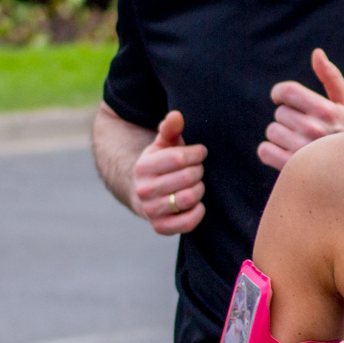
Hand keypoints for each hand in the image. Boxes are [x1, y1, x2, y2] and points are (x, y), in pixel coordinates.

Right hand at [132, 111, 206, 234]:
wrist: (144, 194)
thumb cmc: (160, 164)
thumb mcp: (162, 144)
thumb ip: (169, 129)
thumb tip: (176, 115)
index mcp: (143, 166)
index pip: (179, 158)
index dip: (196, 153)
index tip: (200, 153)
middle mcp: (143, 189)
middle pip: (187, 177)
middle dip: (199, 171)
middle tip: (198, 170)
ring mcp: (150, 210)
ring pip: (189, 198)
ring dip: (200, 189)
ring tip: (197, 184)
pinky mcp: (160, 227)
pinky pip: (187, 222)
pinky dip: (198, 212)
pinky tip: (197, 203)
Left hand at [258, 48, 343, 169]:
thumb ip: (331, 77)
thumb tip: (317, 53)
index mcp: (326, 110)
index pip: (287, 91)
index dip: (280, 93)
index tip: (284, 99)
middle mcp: (313, 129)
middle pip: (279, 112)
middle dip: (289, 118)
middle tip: (305, 129)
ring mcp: (301, 150)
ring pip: (271, 131)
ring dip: (281, 136)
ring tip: (300, 143)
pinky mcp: (290, 168)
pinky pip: (264, 151)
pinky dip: (271, 152)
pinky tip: (287, 155)